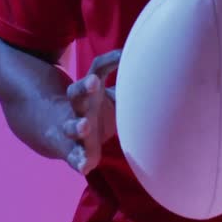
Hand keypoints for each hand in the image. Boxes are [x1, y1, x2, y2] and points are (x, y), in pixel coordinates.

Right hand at [61, 50, 121, 174]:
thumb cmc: (96, 107)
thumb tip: (158, 67)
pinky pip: (73, 155)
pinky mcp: (72, 150)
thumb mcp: (112, 94)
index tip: (122, 54)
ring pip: (71, 126)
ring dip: (76, 126)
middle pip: (77, 93)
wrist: (63, 130)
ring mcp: (73, 128)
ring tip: (84, 127)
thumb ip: (129, 84)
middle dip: (85, 88)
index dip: (108, 61)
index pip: (96, 70)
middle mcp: (79, 106)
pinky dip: (78, 160)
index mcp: (91, 90)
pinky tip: (85, 167)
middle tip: (93, 83)